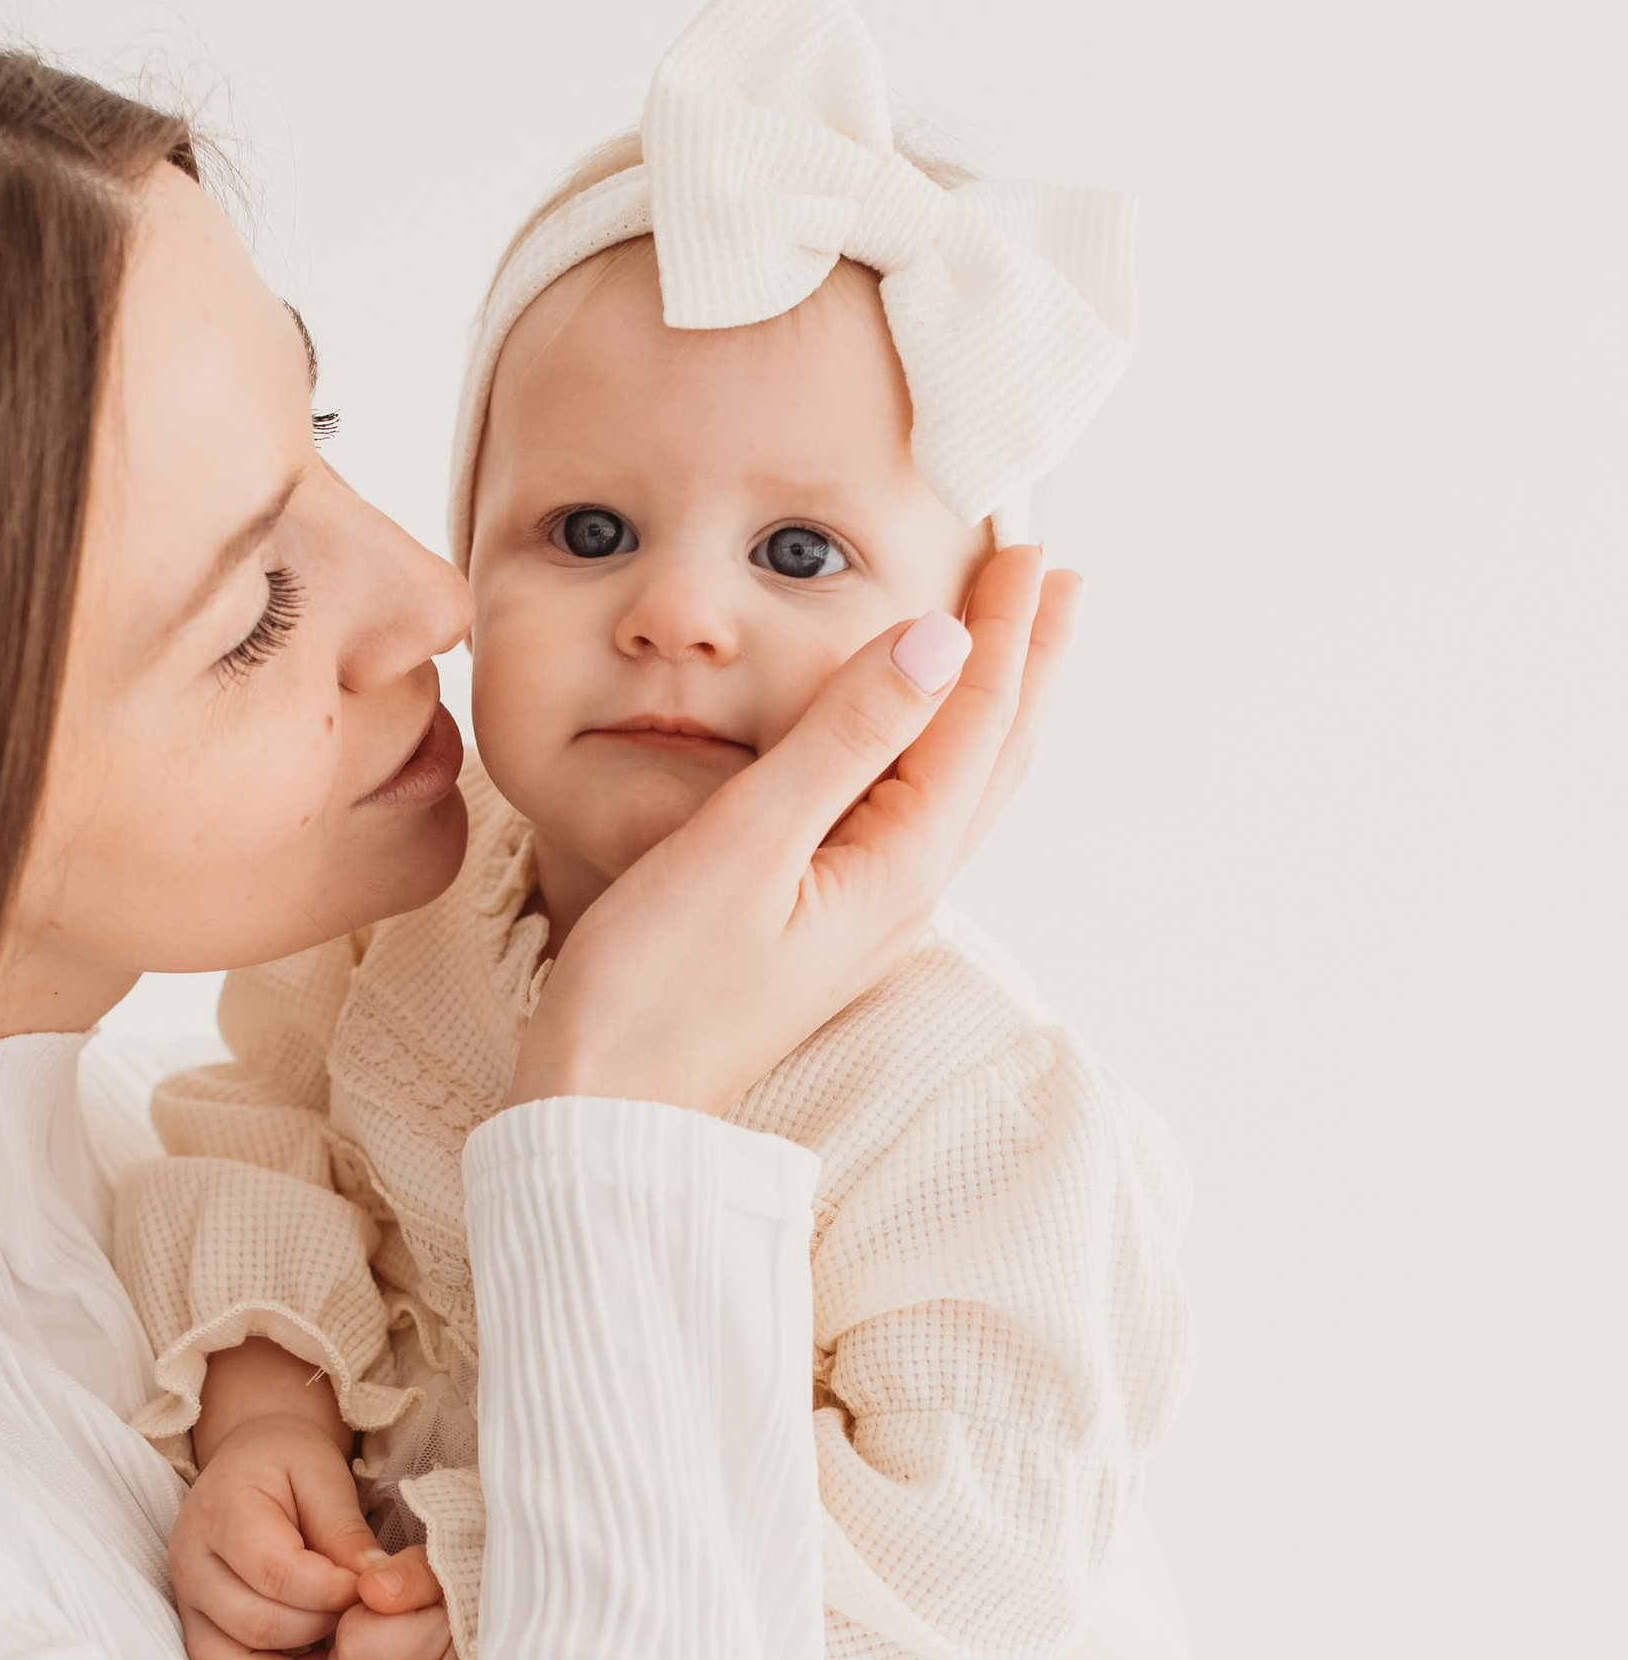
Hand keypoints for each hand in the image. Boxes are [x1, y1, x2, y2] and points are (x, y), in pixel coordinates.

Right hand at [170, 1342, 443, 1659]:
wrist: (247, 1459)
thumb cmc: (288, 1464)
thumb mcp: (322, 1476)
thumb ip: (346, 1532)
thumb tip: (377, 1589)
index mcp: (222, 1515)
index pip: (273, 1574)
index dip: (329, 1592)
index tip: (362, 1588)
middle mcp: (192, 1566)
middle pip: (253, 1626)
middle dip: (318, 1633)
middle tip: (354, 1622)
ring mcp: (189, 1608)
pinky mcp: (201, 1637)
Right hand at [510, 546, 1077, 1120]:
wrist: (607, 1110)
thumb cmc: (655, 989)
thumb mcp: (745, 844)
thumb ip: (842, 736)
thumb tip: (939, 641)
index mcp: (896, 866)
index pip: (973, 720)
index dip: (1001, 630)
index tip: (1026, 550)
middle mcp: (900, 892)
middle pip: (989, 755)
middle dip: (1023, 662)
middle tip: (1052, 577)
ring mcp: (864, 914)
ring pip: (954, 788)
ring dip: (986, 706)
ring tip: (1009, 643)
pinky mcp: (822, 924)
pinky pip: (906, 816)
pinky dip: (929, 754)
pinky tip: (912, 746)